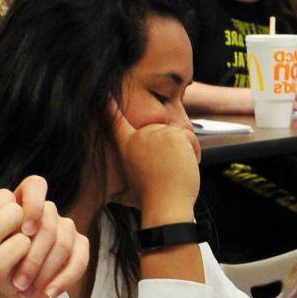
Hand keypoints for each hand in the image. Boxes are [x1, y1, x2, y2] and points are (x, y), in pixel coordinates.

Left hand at [0, 176, 87, 297]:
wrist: (13, 291)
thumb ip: (0, 239)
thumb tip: (8, 238)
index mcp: (23, 204)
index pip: (35, 185)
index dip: (33, 205)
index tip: (24, 232)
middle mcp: (47, 212)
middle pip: (48, 222)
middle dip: (33, 256)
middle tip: (17, 281)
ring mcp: (65, 228)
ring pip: (63, 242)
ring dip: (44, 271)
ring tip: (25, 291)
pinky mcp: (80, 247)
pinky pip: (79, 259)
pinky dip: (63, 280)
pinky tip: (47, 295)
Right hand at [112, 103, 200, 220]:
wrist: (164, 205)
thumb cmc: (150, 201)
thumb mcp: (129, 189)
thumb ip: (126, 180)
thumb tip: (113, 196)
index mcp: (127, 146)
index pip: (115, 121)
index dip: (109, 105)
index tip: (103, 92)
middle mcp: (139, 135)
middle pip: (162, 133)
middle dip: (170, 151)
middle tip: (167, 172)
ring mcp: (156, 132)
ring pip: (178, 136)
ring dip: (183, 153)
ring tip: (175, 172)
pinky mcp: (172, 133)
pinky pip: (190, 138)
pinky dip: (193, 152)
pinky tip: (184, 166)